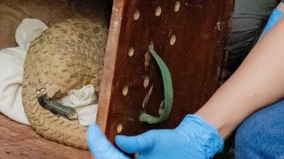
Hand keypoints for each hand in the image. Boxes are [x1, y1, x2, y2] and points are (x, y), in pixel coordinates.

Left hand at [85, 115, 223, 158]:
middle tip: (93, 132)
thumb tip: (119, 140)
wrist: (191, 146)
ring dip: (104, 152)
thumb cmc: (174, 144)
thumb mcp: (154, 140)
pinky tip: (109, 146)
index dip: (97, 143)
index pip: (109, 156)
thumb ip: (136, 143)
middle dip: (98, 149)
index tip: (92, 128)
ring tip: (98, 137)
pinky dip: (112, 154)